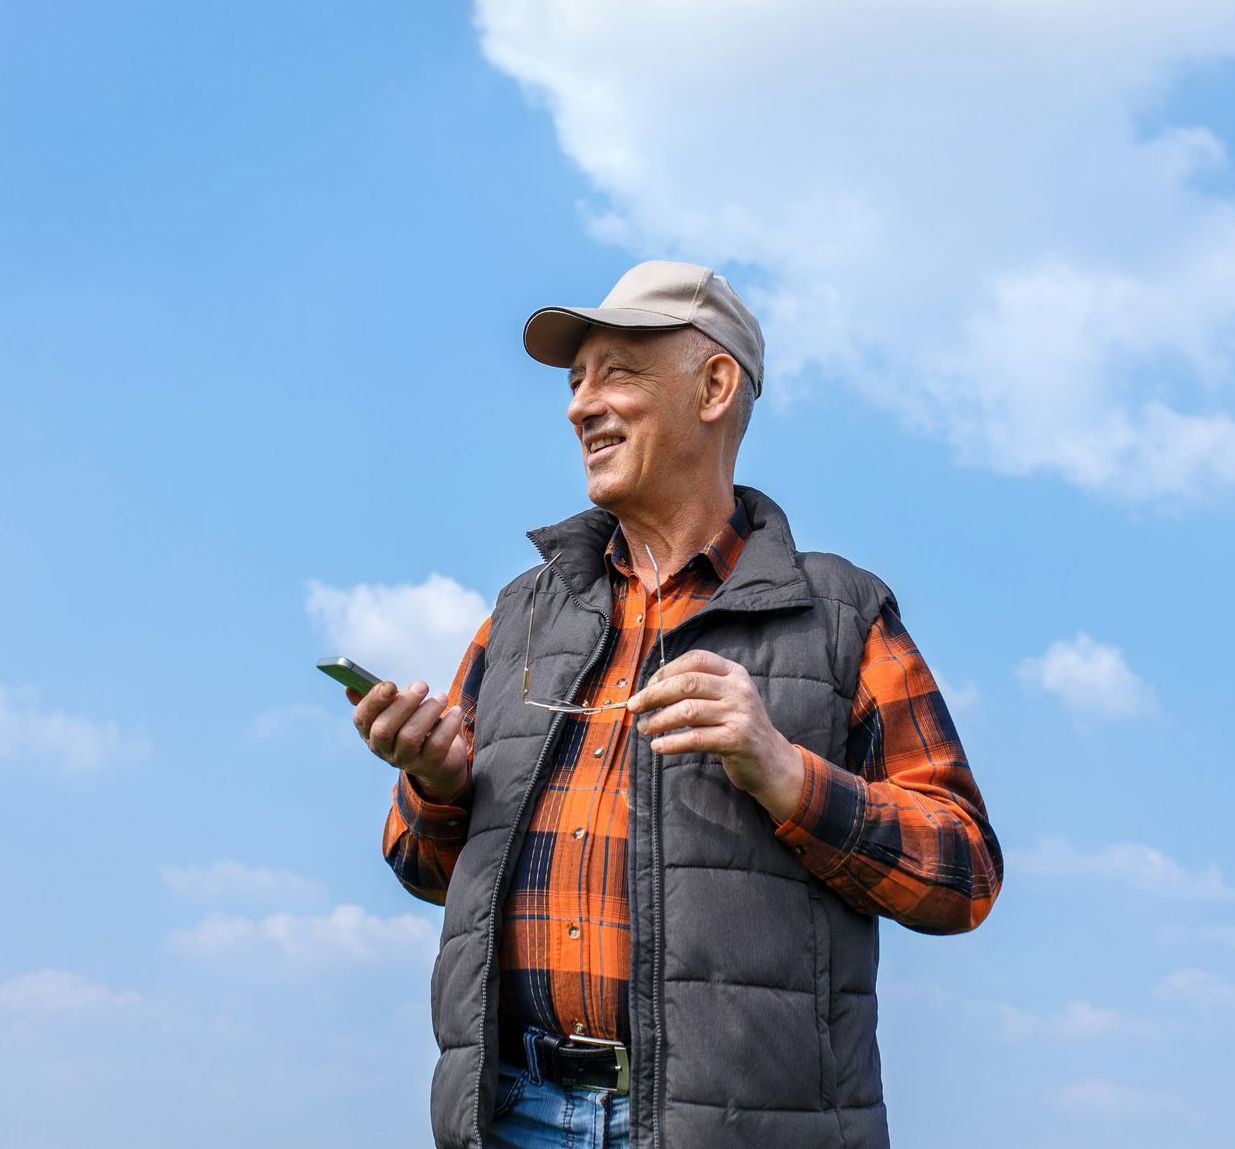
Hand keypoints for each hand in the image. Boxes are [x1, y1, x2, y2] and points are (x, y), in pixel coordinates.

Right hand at [348, 680, 468, 801]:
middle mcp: (383, 749)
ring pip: (410, 736)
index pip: (361, 718)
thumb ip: (377, 699)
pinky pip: (436, 745)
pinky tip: (455, 712)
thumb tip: (350, 688)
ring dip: (428, 711)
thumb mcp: (396, 711)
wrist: (440, 760)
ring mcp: (405, 760)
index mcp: (370, 732)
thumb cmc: (414, 725)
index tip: (390, 685)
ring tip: (442, 697)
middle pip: (384, 729)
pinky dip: (448, 725)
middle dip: (403, 704)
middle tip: (422, 686)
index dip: (374, 701)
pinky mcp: (429, 766)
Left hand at [627, 650, 803, 821]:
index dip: (666, 671)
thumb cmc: (738, 727)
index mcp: (734, 673)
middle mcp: (738, 689)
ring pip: (687, 711)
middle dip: (654, 694)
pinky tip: (658, 746)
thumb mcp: (726, 698)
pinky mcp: (737, 740)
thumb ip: (699, 688)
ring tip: (644, 728)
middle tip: (634, 707)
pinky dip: (671, 742)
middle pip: (687, 683)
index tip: (647, 686)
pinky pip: (695, 738)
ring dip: (659, 720)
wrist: (771, 761)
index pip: (695, 659)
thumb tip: (651, 688)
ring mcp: (739, 714)